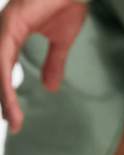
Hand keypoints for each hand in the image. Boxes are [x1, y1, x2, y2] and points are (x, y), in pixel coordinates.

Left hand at [0, 0, 87, 132]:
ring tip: (12, 121)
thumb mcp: (61, 41)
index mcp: (12, 34)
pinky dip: (5, 84)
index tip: (15, 119)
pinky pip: (3, 60)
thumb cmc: (68, 2)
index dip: (8, 96)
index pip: (4, 71)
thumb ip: (54, 62)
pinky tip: (9, 101)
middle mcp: (3, 31)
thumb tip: (50, 87)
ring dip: (4, 98)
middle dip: (3, 101)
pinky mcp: (10, 24)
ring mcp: (4, 26)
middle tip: (12, 124)